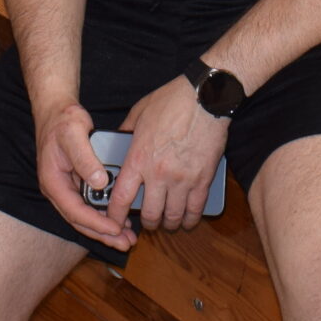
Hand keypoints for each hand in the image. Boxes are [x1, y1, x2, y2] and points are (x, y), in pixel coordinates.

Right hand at [35, 101, 131, 248]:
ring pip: (87, 216)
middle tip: (126, 242)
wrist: (57, 110)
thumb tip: (99, 181)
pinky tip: (122, 218)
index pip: (75, 211)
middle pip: (81, 221)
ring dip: (106, 227)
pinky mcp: (77, 183)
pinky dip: (106, 213)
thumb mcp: (73, 134)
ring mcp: (68, 188)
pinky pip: (92, 204)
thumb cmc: (62, 120)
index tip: (115, 228)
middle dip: (104, 234)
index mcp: (53, 182)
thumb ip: (85, 158)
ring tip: (127, 236)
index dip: (96, 223)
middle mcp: (59, 190)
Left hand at [110, 76, 228, 234]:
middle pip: (150, 214)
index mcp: (139, 158)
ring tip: (167, 221)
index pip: (122, 198)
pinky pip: (196, 209)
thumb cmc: (172, 100)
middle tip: (147, 222)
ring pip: (174, 216)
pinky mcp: (203, 179)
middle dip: (147, 223)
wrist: (206, 97)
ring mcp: (183, 179)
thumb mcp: (139, 112)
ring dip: (169, 224)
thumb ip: (125, 130)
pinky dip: (190, 219)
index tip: (115, 221)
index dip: (116, 215)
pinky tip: (187, 219)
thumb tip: (118, 140)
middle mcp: (159, 174)